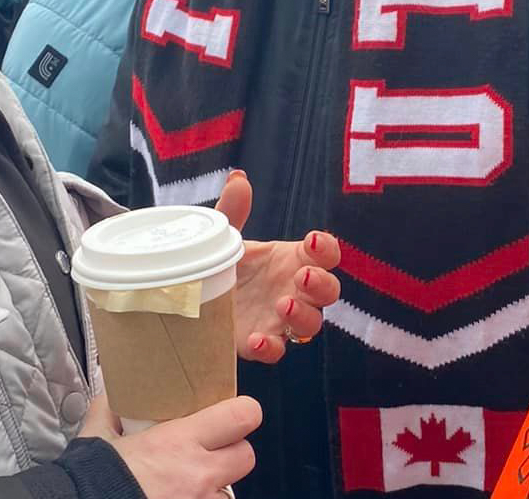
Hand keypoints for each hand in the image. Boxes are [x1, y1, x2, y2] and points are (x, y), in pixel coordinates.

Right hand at [80, 394, 260, 498]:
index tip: (230, 413)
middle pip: (246, 456)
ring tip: (189, 483)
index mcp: (179, 441)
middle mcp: (198, 474)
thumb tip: (111, 393)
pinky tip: (180, 498)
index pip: (244, 415)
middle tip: (210, 451)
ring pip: (229, 492)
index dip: (241, 413)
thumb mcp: (98, 436)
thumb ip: (110, 409)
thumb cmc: (91, 479)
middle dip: (231, 453)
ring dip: (214, 487)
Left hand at [215, 170, 341, 362]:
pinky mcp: (262, 341)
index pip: (326, 253)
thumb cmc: (229, 264)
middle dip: (322, 284)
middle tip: (303, 276)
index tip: (313, 240)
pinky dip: (271, 347)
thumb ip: (233, 211)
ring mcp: (282, 319)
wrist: (199, 297)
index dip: (327, 248)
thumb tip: (237, 178)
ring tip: (282, 303)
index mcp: (296, 259)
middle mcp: (297, 290)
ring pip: (311, 323)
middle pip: (329, 291)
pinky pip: (277, 351)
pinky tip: (257, 339)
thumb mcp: (230, 237)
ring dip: (302, 314)